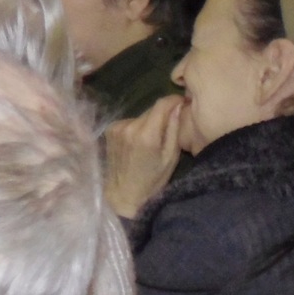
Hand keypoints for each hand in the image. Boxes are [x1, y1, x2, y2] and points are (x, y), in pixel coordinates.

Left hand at [103, 95, 183, 219]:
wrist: (123, 194)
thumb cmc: (152, 180)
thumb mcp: (171, 157)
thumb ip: (174, 129)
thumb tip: (178, 105)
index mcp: (146, 134)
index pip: (162, 104)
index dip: (174, 100)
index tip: (183, 103)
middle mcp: (129, 126)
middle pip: (151, 110)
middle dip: (163, 114)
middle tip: (171, 127)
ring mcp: (116, 127)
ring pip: (141, 116)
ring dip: (149, 122)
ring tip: (153, 140)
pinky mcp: (109, 130)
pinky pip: (130, 122)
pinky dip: (137, 127)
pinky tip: (138, 143)